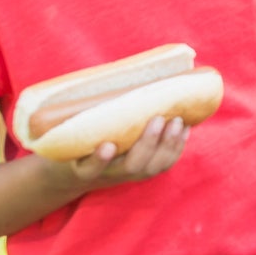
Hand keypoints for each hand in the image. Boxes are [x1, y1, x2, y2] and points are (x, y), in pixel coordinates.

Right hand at [51, 116, 188, 193]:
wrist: (83, 170)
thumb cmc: (77, 142)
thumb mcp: (71, 134)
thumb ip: (83, 117)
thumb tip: (103, 79)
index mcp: (84, 168)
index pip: (88, 169)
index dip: (99, 160)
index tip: (107, 146)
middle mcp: (109, 175)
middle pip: (131, 166)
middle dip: (148, 143)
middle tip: (156, 119)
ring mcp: (129, 176)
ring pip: (152, 167)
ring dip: (168, 144)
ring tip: (176, 121)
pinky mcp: (145, 172)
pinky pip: (164, 165)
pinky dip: (176, 147)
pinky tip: (184, 128)